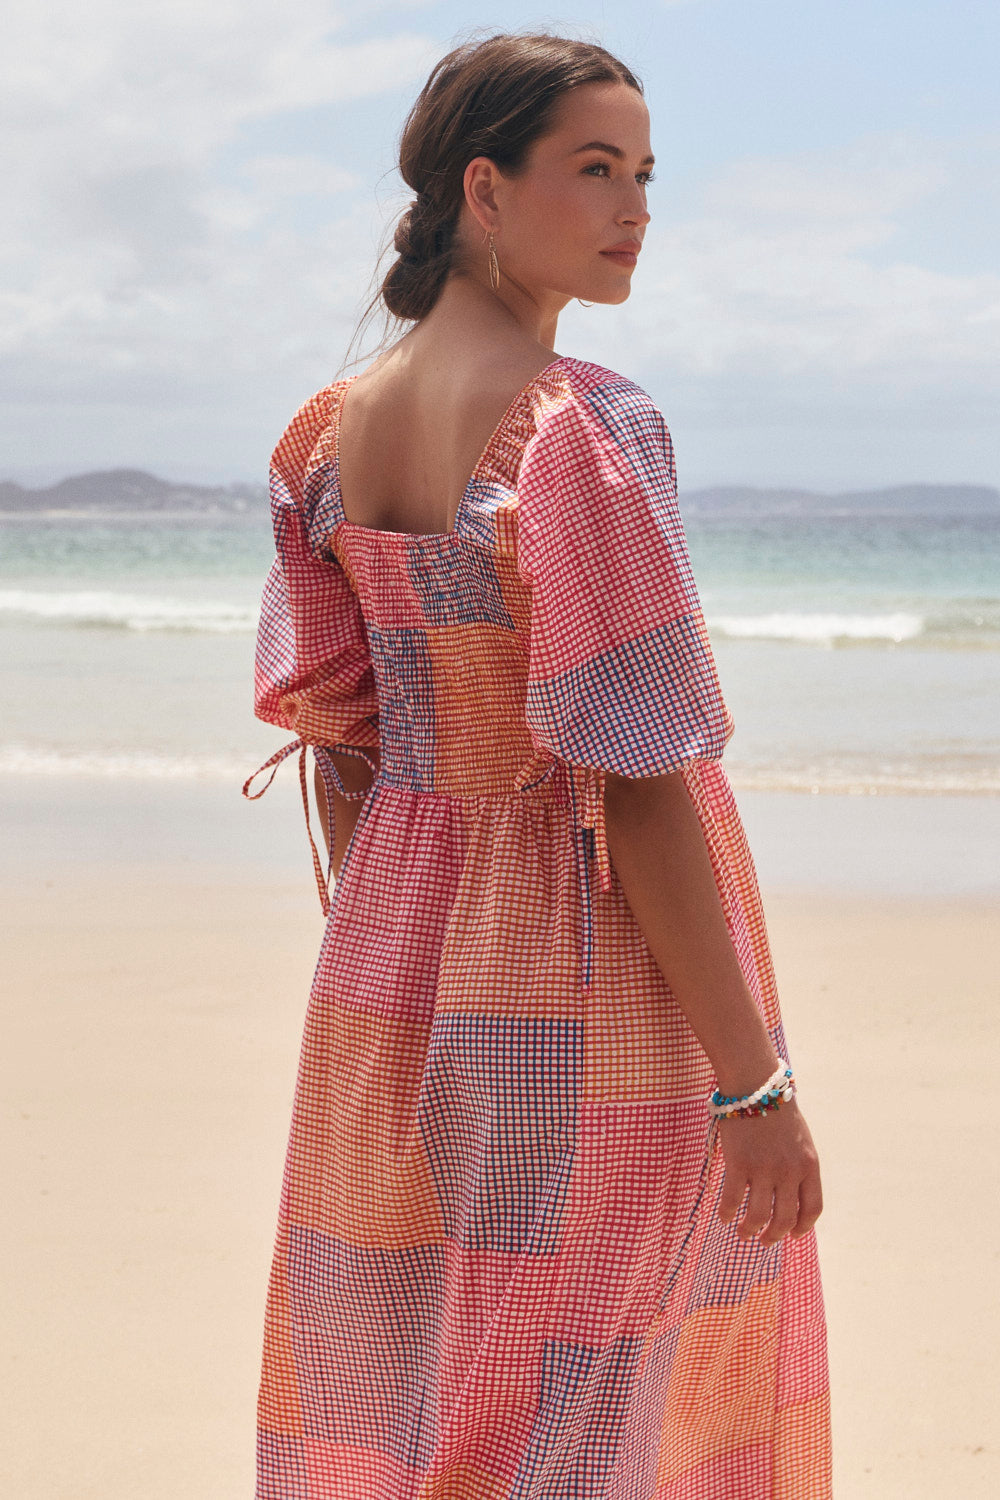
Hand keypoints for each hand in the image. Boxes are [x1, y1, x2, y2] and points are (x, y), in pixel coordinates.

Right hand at [716, 1098, 822, 1247]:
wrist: (756, 1084)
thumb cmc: (776, 1109)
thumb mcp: (800, 1139)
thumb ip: (799, 1166)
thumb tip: (790, 1195)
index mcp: (809, 1164)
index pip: (812, 1208)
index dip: (803, 1227)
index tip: (793, 1235)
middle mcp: (789, 1171)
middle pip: (786, 1218)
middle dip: (775, 1235)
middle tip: (764, 1240)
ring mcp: (764, 1169)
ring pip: (759, 1216)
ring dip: (750, 1230)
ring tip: (744, 1233)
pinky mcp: (739, 1163)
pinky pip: (732, 1199)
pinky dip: (727, 1212)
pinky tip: (724, 1215)